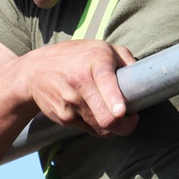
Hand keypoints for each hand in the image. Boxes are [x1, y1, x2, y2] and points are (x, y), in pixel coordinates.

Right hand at [20, 40, 138, 136]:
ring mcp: (70, 104)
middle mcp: (80, 83)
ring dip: (114, 127)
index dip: (114, 101)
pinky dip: (98, 126)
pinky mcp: (64, 118)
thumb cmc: (76, 57)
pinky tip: (95, 112)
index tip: (121, 112)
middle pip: (107, 119)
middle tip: (131, 119)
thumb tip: (144, 78)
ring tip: (115, 114)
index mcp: (94, 63)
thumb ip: (126, 59)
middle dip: (125, 126)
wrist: (34, 72)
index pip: (104, 82)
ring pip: (101, 129)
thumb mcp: (102, 48)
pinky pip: (90, 130)